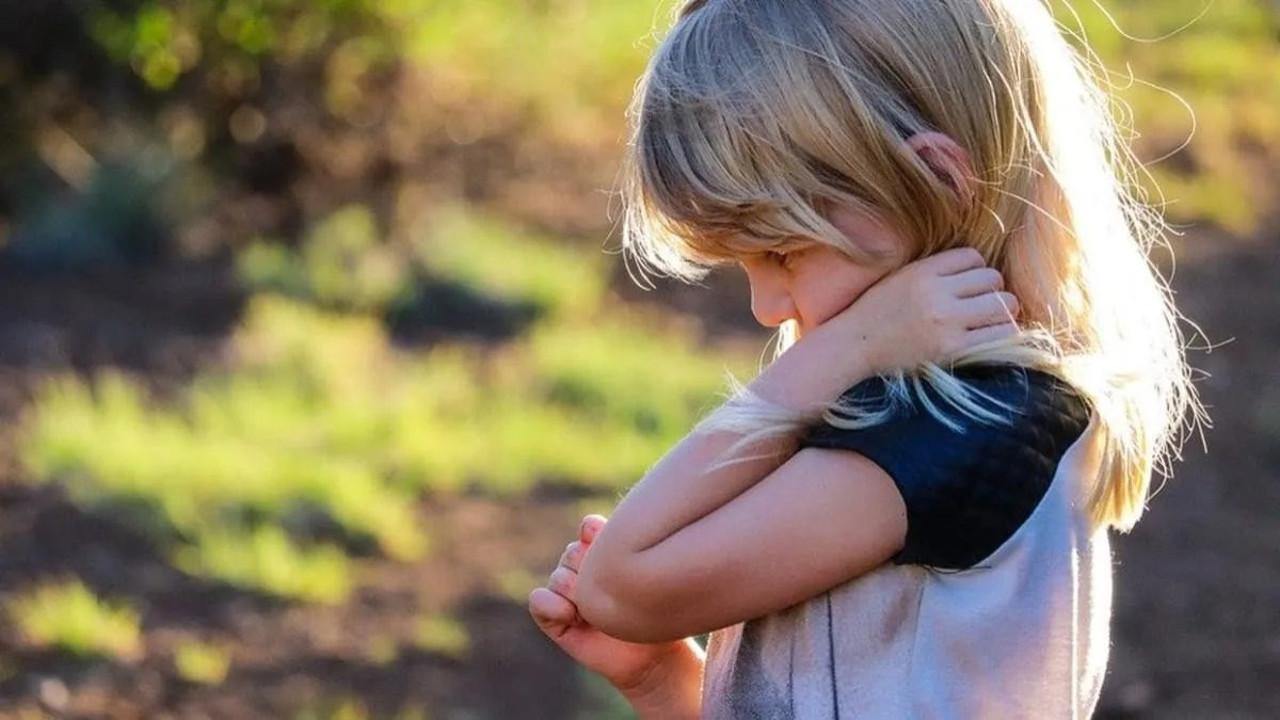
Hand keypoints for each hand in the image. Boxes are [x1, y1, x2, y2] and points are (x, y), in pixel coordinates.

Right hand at [529, 515, 688, 693]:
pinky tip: (571, 615)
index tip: (616, 557)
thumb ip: (625, 552)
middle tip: (614, 595)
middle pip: (572, 553)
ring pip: (558, 577)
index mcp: (602, 550)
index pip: (589, 528)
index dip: (596, 537)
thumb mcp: (644, 576)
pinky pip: (539, 600)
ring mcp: (564, 591)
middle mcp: (580, 567)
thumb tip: (596, 530)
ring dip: (577, 593)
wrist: (651, 654)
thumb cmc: (654, 611)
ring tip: (598, 613)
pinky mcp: (551, 616)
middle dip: (591, 572)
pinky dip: (551, 604)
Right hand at [833, 247, 1018, 373]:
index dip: (975, 270)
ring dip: (1002, 310)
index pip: (973, 257)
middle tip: (981, 303)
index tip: (967, 285)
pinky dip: (1000, 333)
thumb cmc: (876, 313)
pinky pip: (1000, 334)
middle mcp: (936, 293)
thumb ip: (935, 270)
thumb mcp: (900, 277)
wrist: (853, 347)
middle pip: (992, 278)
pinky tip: (988, 335)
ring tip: (989, 319)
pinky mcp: (953, 348)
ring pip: (1003, 304)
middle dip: (992, 290)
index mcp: (922, 271)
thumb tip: (976, 266)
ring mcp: (946, 321)